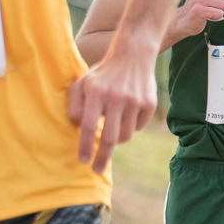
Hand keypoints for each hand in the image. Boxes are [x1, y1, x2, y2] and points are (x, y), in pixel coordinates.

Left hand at [67, 42, 156, 173]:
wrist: (132, 55)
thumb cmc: (102, 73)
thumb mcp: (82, 83)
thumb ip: (74, 104)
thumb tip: (76, 128)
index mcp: (96, 92)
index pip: (87, 126)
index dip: (84, 146)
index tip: (83, 161)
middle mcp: (116, 97)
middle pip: (109, 138)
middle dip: (102, 157)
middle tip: (97, 169)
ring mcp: (135, 101)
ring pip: (125, 135)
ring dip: (116, 138)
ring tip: (112, 127)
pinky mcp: (149, 103)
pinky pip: (138, 127)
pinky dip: (130, 126)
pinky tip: (126, 113)